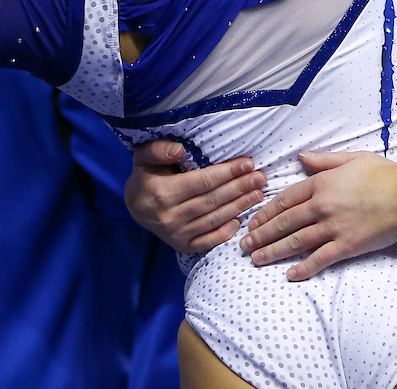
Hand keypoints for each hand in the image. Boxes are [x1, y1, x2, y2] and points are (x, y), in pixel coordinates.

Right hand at [124, 140, 266, 253]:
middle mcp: (171, 216)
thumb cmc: (146, 176)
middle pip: (213, 200)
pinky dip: (225, 232)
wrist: (135, 207)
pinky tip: (241, 220)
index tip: (248, 163)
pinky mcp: (182, 246)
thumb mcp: (144, 157)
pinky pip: (208, 241)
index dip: (228, 172)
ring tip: (258, 194)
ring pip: (214, 219)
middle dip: (240, 187)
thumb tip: (179, 150)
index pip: (204, 181)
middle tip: (261, 178)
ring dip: (239, 206)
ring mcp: (177, 234)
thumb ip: (158, 150)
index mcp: (164, 193)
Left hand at [240, 151, 396, 280]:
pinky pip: (320, 259)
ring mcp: (332, 227)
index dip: (266, 211)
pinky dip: (304, 268)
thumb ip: (324, 159)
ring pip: (295, 241)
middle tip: (244, 244)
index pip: (285, 199)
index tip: (253, 220)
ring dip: (273, 251)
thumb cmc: (384, 175)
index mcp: (321, 183)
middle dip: (261, 234)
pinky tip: (290, 275)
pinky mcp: (346, 245)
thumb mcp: (352, 158)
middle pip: (284, 222)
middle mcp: (321, 206)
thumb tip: (300, 157)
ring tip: (256, 259)